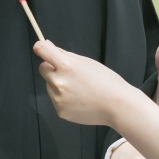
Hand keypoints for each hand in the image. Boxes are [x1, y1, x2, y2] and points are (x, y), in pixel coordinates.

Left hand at [34, 40, 158, 158]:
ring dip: (58, 85)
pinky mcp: (60, 111)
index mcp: (66, 66)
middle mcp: (59, 82)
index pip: (42, 51)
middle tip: (69, 73)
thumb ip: (65, 54)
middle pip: (43, 69)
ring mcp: (58, 99)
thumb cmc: (106, 82)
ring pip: (49, 86)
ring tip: (79, 89)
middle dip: (52, 68)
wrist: (117, 106)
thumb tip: (48, 46)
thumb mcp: (87, 62)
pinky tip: (79, 99)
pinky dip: (63, 98)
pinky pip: (56, 100)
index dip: (41, 47)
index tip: (43, 48)